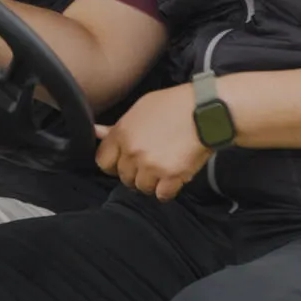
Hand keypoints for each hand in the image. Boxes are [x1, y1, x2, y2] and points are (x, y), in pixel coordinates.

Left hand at [95, 84, 209, 200]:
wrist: (205, 111)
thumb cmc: (173, 106)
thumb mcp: (141, 108)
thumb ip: (117, 126)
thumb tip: (95, 131)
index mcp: (122, 133)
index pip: (103, 161)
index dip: (114, 163)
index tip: (124, 161)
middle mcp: (133, 152)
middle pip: (124, 177)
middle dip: (135, 172)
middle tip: (150, 161)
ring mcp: (151, 166)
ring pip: (142, 188)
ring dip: (152, 182)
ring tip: (164, 166)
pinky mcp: (171, 177)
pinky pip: (162, 195)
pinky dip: (168, 189)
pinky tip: (174, 175)